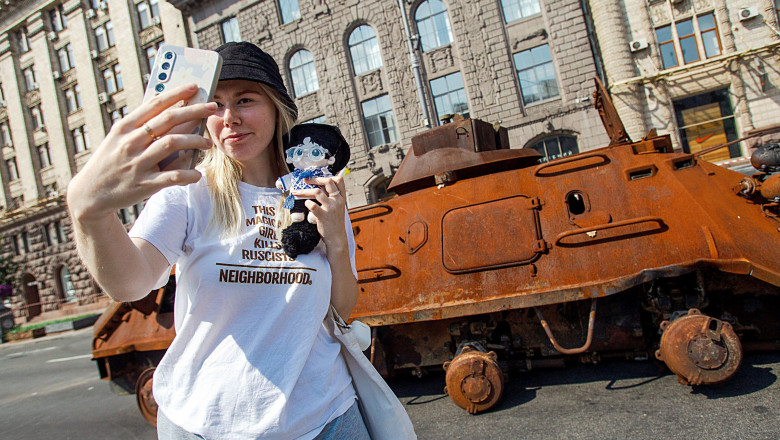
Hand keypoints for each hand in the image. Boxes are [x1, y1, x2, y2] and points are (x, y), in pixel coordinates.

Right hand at [68, 84, 215, 221]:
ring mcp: (137, 163)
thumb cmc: (110, 161)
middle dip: (193, 110)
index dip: (177, 93)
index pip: (155, 104)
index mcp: (125, 127)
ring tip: (207, 142)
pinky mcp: (143, 184)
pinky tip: (197, 173)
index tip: (195, 87)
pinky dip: (188, 174)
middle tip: (211, 106)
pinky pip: (171, 177)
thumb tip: (171, 112)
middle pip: (168, 120)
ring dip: (194, 140)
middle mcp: (131, 142)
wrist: (89, 193)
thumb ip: (141, 126)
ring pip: (172, 144)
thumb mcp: (118, 138)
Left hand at [296, 173, 347, 252]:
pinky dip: (306, 203)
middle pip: (327, 182)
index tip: (317, 178)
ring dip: (304, 191)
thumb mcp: (337, 207)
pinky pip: (312, 205)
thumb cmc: (334, 222)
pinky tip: (305, 205)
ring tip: (296, 192)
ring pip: (316, 192)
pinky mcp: (323, 216)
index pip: (339, 180)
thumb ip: (331, 197)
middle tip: (305, 180)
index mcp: (341, 198)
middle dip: (314, 179)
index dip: (327, 176)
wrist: (337, 238)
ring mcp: (331, 208)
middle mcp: (338, 201)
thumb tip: (319, 186)